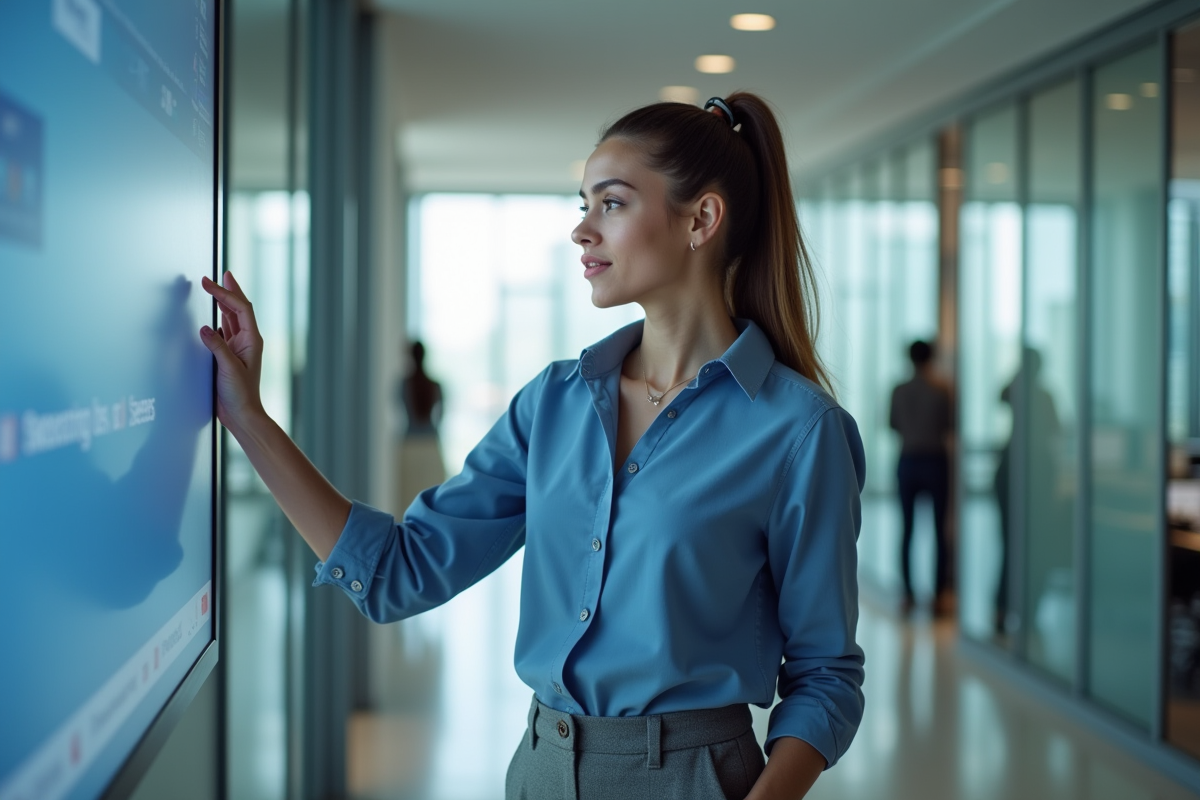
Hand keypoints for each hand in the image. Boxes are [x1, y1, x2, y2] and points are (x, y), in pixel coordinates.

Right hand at [198, 272, 263, 430]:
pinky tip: (214, 317)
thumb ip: (217, 347)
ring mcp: (239, 348)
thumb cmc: (241, 395)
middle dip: (229, 291)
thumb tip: (205, 327)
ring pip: (232, 319)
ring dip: (224, 303)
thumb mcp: (228, 368)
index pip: (240, 308)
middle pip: (238, 309)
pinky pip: (225, 332)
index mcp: (252, 340)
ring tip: (216, 289)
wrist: (242, 414)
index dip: (226, 292)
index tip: (209, 282)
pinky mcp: (229, 356)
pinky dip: (219, 320)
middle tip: (220, 275)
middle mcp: (247, 341)